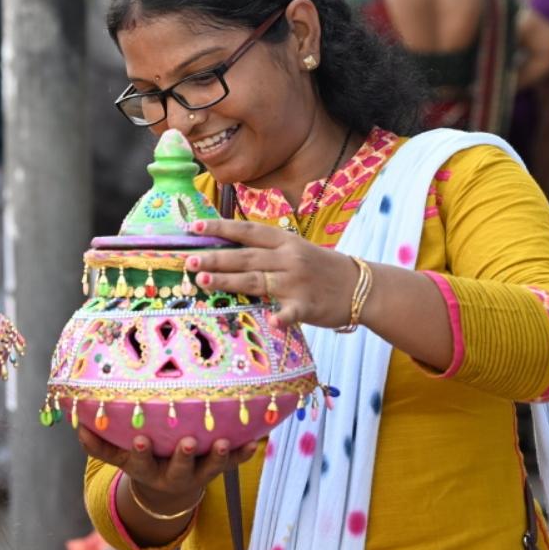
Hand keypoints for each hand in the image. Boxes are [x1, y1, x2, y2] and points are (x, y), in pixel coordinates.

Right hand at [77, 426, 257, 515]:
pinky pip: (235, 462)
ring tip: (228, 442)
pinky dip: (246, 452)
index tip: (140, 440)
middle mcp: (174, 474)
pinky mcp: (218, 468)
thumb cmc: (141, 460)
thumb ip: (99, 444)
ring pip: (211, 467)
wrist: (169, 490)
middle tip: (189, 442)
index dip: (140, 452)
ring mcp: (199, 472)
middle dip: (184, 457)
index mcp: (147, 469)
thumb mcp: (119, 457)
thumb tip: (76, 426)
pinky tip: (257, 440)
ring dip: (221, 456)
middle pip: (180, 469)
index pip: (140, 461)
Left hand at [187, 218, 360, 327]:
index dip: (220, 228)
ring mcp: (297, 283)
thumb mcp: (294, 250)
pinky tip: (272, 323)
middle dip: (215, 258)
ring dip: (228, 281)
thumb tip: (224, 248)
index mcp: (284, 241)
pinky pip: (291, 313)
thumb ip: (264, 250)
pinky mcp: (307, 306)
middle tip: (188, 260)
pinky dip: (282, 319)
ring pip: (257, 281)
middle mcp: (288, 258)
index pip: (247, 231)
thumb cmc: (319, 268)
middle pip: (245, 257)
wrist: (360, 286)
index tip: (194, 226)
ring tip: (201, 281)